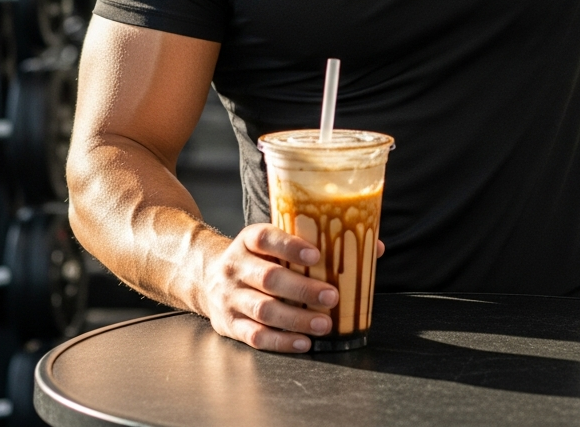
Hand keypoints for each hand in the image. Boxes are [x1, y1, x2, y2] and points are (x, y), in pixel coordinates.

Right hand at [193, 223, 386, 352]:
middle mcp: (234, 267)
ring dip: (297, 319)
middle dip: (303, 290)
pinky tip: (303, 342)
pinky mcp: (229, 324)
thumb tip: (373, 246)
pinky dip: (281, 341)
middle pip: (269, 279)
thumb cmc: (258, 260)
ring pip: (263, 310)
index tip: (316, 255)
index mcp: (248, 241)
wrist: (206, 278)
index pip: (265, 238)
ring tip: (324, 325)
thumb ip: (317, 242)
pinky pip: (255, 336)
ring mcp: (229, 297)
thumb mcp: (275, 244)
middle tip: (332, 296)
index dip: (290, 246)